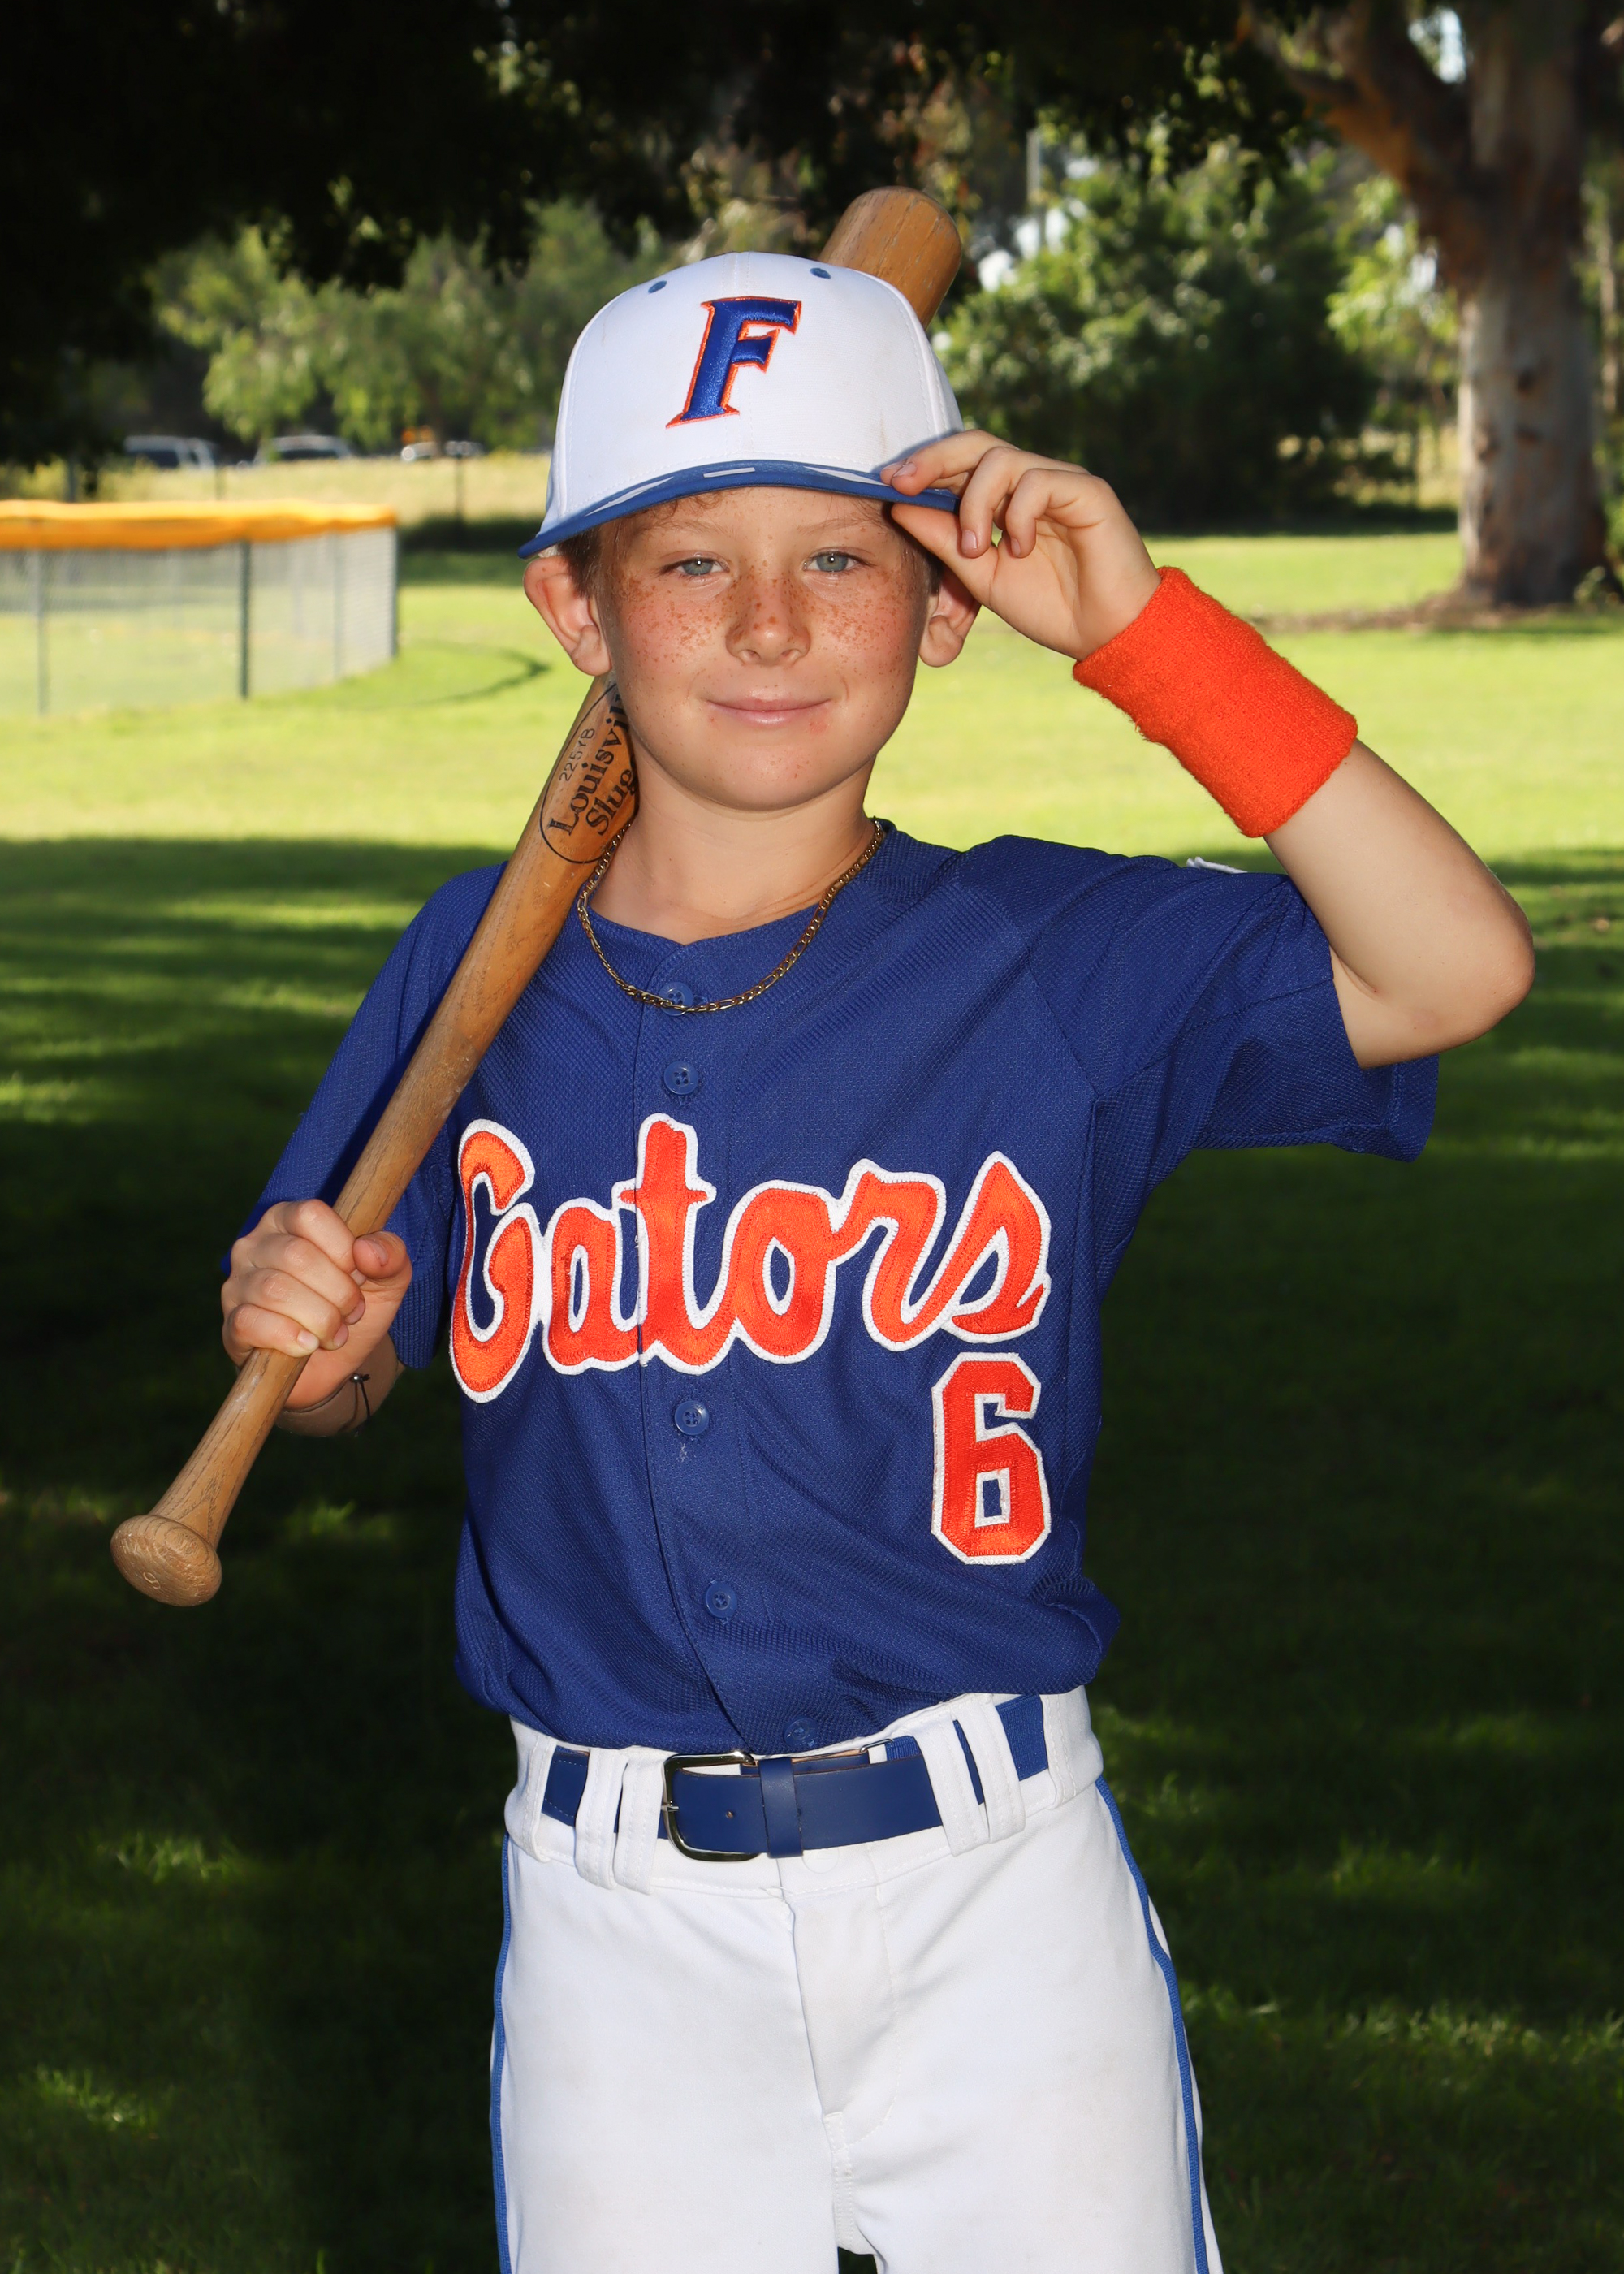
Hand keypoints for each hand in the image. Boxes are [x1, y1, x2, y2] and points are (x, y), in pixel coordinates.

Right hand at [223, 1200, 412, 1408]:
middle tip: (352, 1312)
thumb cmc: (352, 1307)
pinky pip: (250, 1321)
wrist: (333, 1362)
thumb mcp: (387, 1280)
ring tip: (334, 1333)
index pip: (310, 1214)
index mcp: (288, 1220)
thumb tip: (367, 1250)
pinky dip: (288, 1336)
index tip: (359, 1275)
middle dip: (338, 1291)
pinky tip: (307, 1345)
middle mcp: (255, 1244)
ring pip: (275, 1290)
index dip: (342, 1248)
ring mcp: (238, 1284)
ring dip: (319, 1318)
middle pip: (296, 1255)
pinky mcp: (232, 1323)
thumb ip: (391, 1255)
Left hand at [885, 433, 1160, 660]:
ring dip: (976, 503)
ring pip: (1002, 459)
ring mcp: (1060, 482)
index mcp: (1006, 499)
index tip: (887, 483)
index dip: (924, 466)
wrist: (1105, 633)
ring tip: (978, 549)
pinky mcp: (1087, 490)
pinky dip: (1017, 514)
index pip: (961, 463)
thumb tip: (900, 507)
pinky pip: (1037, 481)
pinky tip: (1021, 548)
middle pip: (977, 444)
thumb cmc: (1051, 606)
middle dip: (934, 460)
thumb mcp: (982, 576)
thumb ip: (945, 541)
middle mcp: (1032, 482)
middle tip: (903, 484)